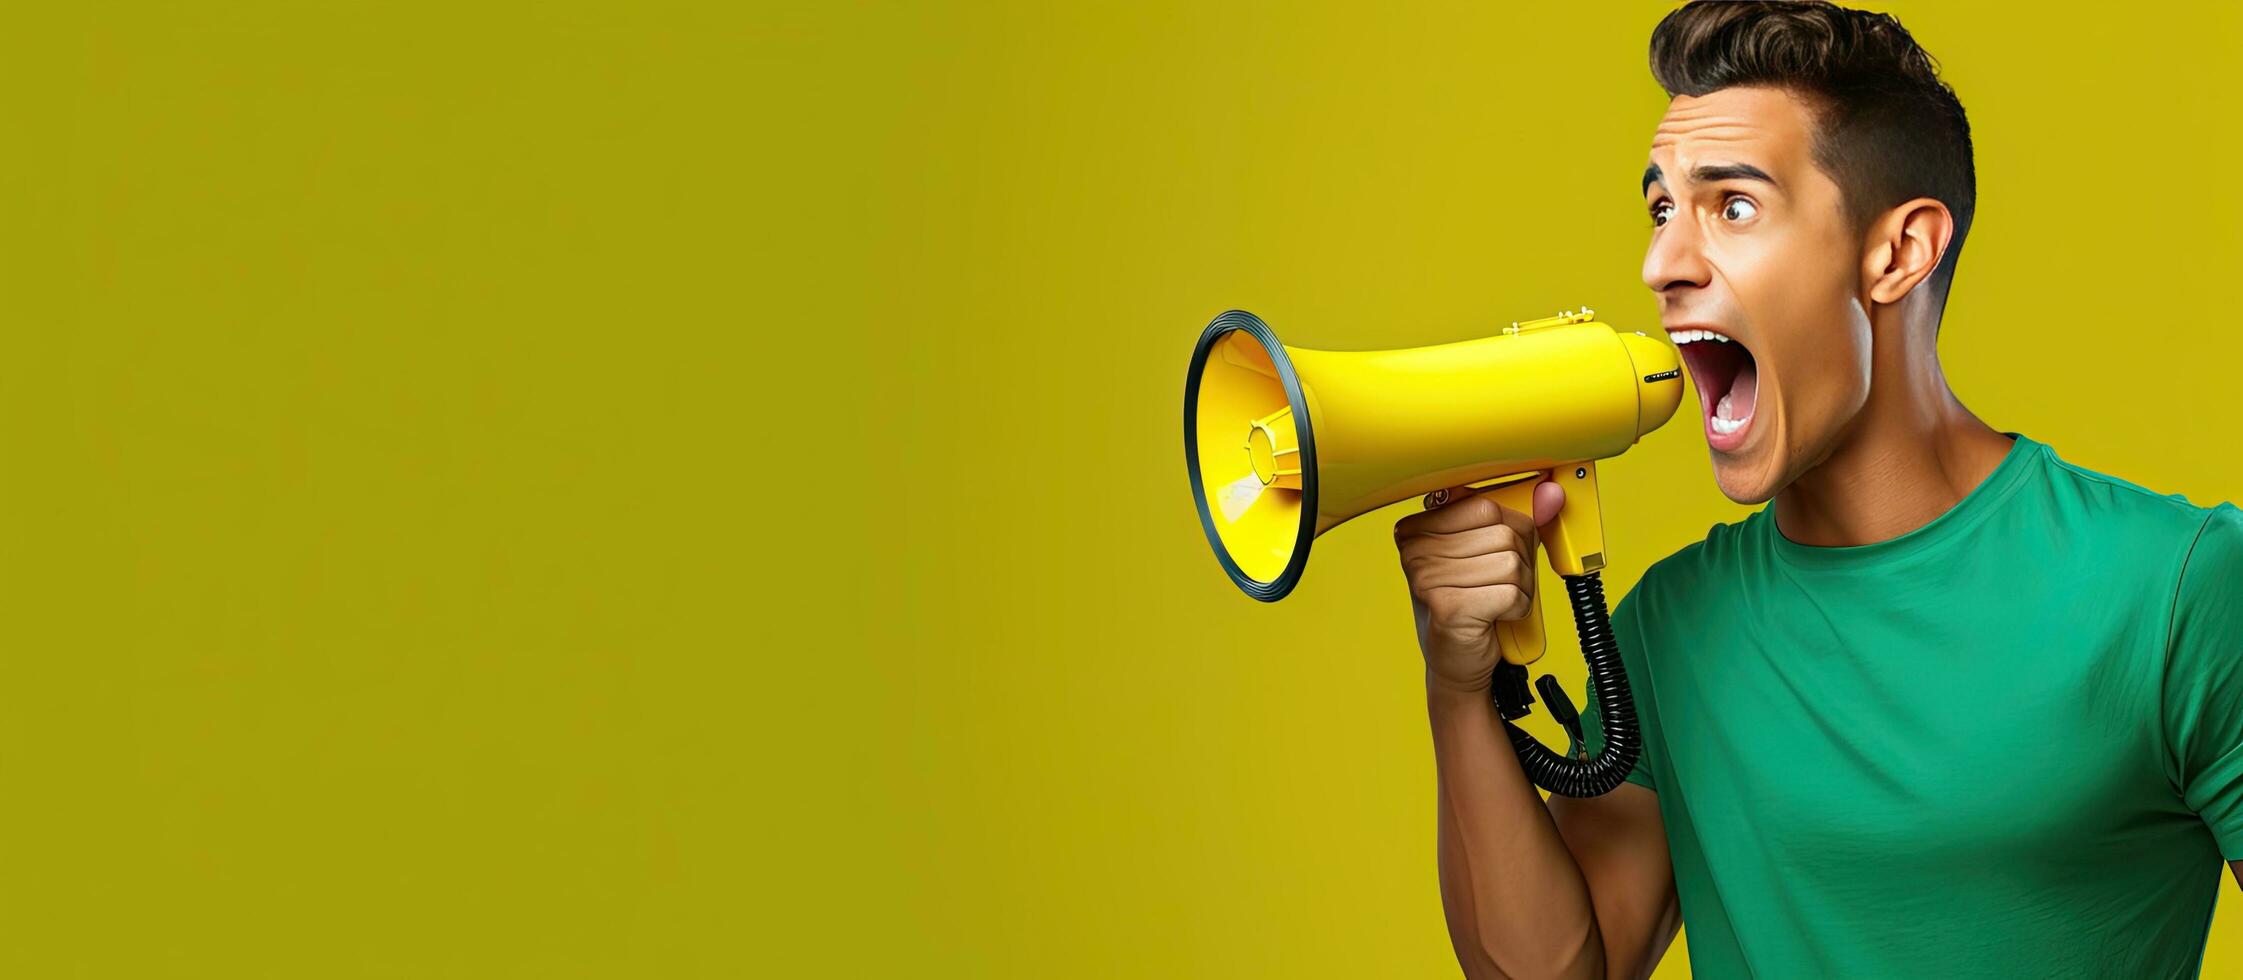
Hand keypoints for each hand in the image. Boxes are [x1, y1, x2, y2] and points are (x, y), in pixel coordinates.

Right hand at [1393, 479, 1564, 695]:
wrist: (1458, 663)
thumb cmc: (1472, 604)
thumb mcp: (1492, 553)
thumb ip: (1518, 519)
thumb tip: (1551, 494)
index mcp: (1418, 529)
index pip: (1486, 505)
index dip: (1510, 530)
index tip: (1495, 553)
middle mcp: (1416, 551)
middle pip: (1502, 532)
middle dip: (1518, 561)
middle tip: (1497, 585)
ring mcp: (1428, 579)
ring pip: (1511, 562)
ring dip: (1520, 587)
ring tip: (1497, 602)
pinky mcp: (1448, 608)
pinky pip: (1511, 593)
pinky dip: (1518, 608)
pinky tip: (1498, 617)